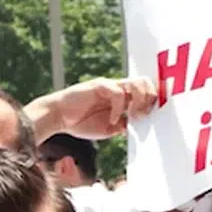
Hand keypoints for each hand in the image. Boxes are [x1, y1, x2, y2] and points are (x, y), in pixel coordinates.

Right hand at [28, 78, 157, 139]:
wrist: (59, 118)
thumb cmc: (83, 123)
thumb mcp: (110, 129)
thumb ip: (124, 125)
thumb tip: (141, 126)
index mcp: (124, 98)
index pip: (146, 91)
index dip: (152, 103)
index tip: (151, 119)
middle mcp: (119, 89)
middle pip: (145, 82)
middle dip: (149, 100)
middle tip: (141, 117)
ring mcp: (110, 86)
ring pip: (136, 83)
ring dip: (139, 102)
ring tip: (132, 117)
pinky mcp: (99, 85)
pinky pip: (118, 93)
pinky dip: (119, 109)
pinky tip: (112, 120)